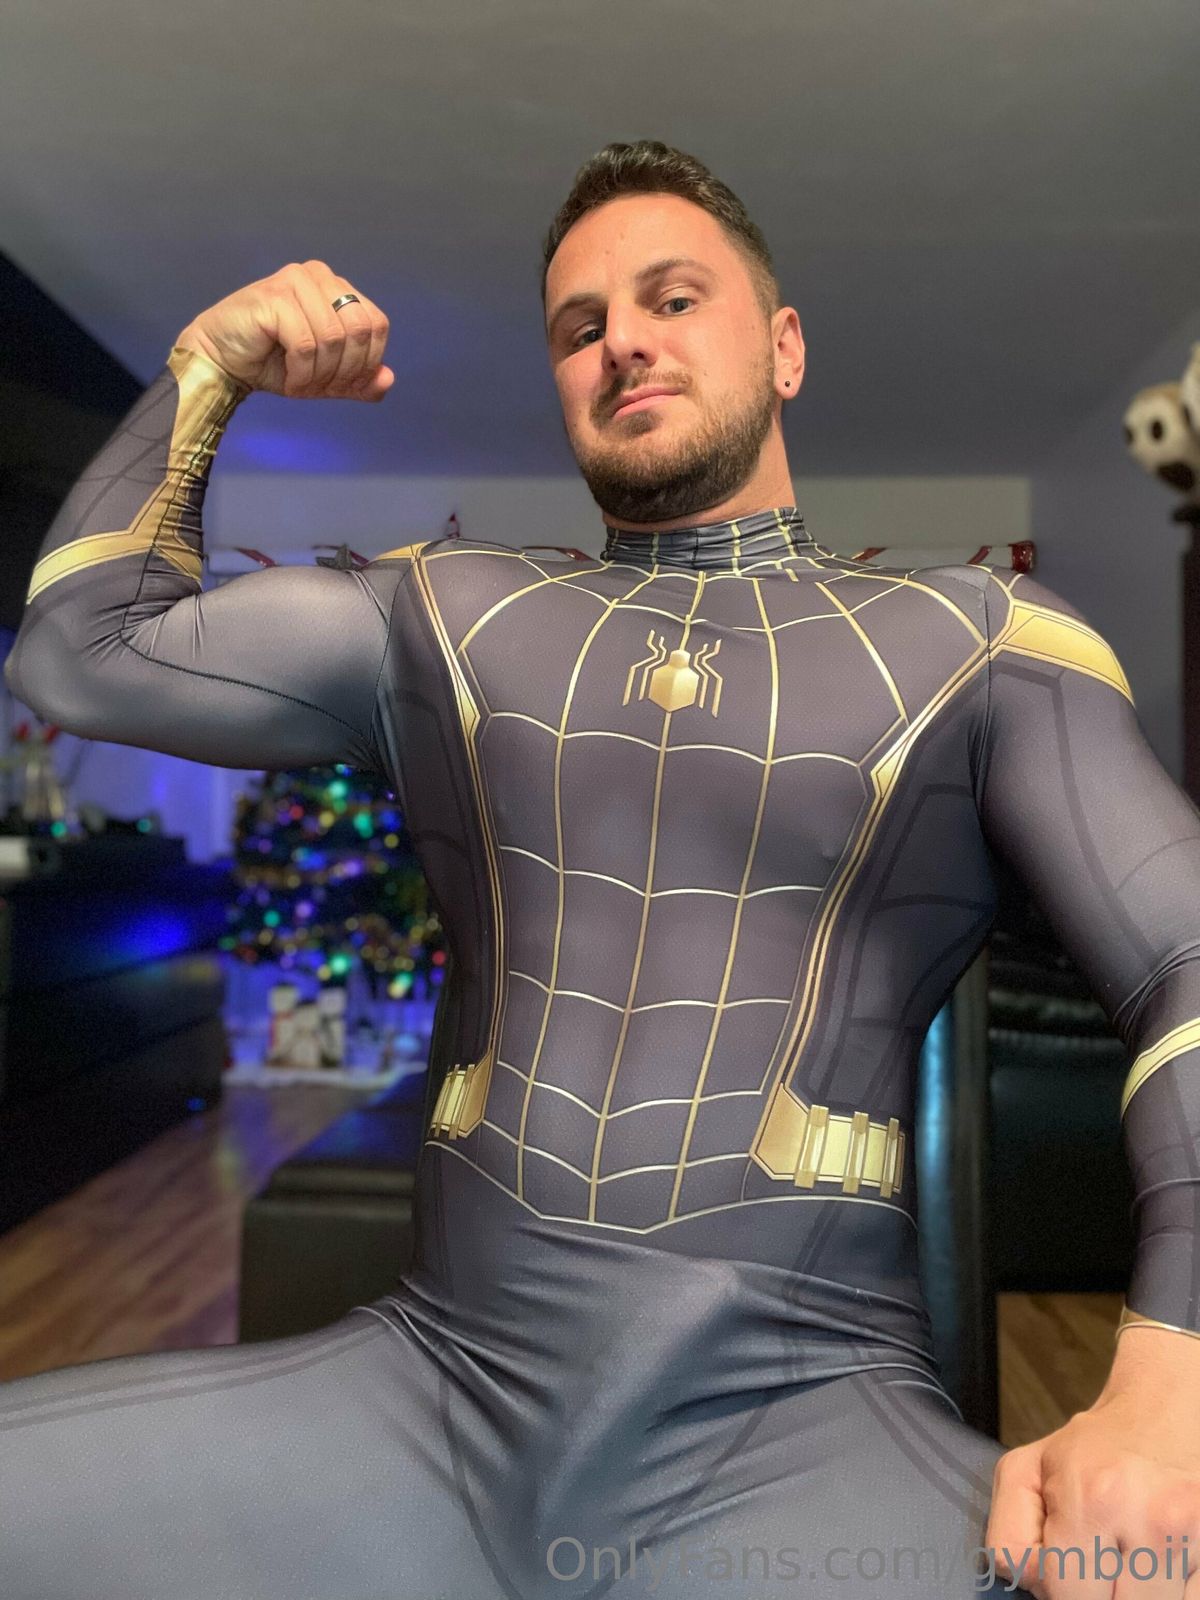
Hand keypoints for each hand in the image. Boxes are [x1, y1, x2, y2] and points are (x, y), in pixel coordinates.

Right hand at [174, 260, 393, 401]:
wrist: (222, 361)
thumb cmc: (274, 364)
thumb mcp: (326, 378)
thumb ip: (360, 380)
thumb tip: (388, 377)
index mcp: (337, 287)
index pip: (376, 325)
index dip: (367, 362)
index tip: (342, 384)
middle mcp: (319, 275)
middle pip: (360, 331)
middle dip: (344, 370)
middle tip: (319, 387)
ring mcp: (295, 281)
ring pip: (334, 339)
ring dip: (319, 374)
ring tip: (300, 384)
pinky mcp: (274, 297)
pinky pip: (306, 344)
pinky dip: (301, 373)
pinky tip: (288, 379)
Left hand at [984, 1386, 1199, 1596]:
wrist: (1157, 1416)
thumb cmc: (1090, 1450)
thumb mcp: (1024, 1473)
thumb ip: (1010, 1536)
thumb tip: (1031, 1583)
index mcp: (1093, 1497)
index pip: (1067, 1594)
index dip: (1058, 1589)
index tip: (1064, 1564)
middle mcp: (1151, 1517)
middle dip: (1099, 1595)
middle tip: (1097, 1562)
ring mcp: (1193, 1535)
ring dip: (1135, 1595)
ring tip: (1128, 1559)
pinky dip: (1170, 1592)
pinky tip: (1158, 1561)